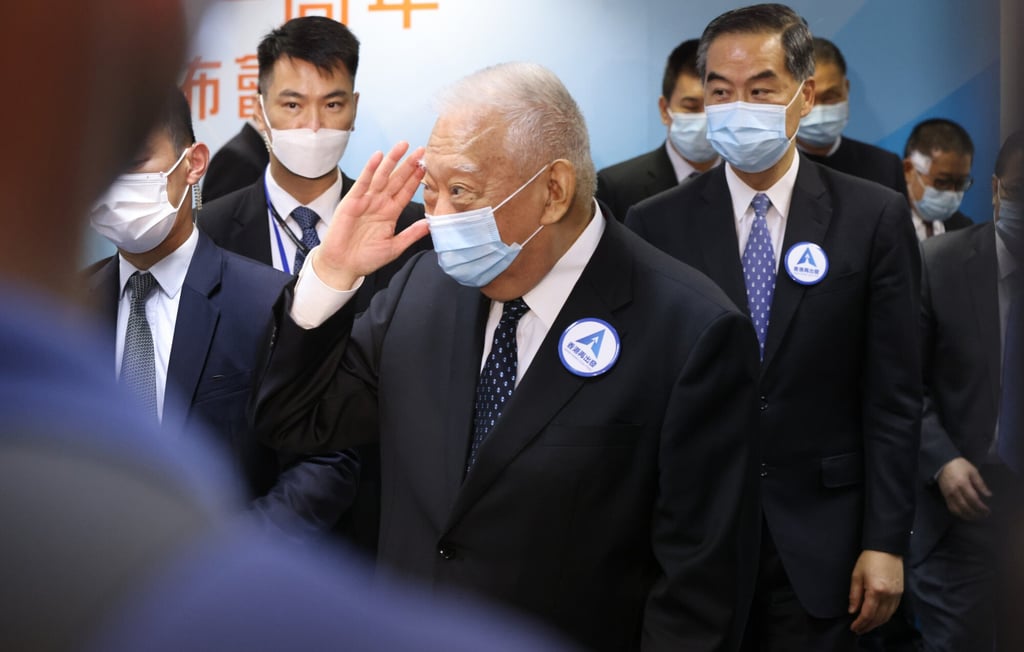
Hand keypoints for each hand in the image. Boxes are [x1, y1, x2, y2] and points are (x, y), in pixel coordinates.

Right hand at [313, 141, 428, 289]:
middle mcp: (379, 203)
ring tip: (403, 146)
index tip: (427, 166)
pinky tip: (379, 156)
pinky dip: (370, 169)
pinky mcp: (352, 201)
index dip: (416, 179)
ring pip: (382, 176)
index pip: (406, 192)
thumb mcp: (395, 247)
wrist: (343, 266)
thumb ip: (411, 234)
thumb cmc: (366, 258)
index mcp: (390, 213)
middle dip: (408, 165)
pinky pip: (363, 182)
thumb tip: (430, 224)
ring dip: (392, 160)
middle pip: (397, 180)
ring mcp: (366, 201)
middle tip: (421, 150)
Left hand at [848, 550, 902, 634]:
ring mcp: (897, 595)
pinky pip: (893, 611)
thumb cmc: (869, 559)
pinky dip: (884, 617)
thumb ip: (855, 595)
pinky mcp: (901, 593)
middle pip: (878, 618)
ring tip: (866, 627)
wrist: (887, 548)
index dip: (860, 623)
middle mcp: (888, 596)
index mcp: (876, 591)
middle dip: (867, 626)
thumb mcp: (856, 575)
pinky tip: (877, 618)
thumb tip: (852, 611)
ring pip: (887, 616)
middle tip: (858, 630)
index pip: (868, 614)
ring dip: (876, 624)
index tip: (853, 628)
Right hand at [937, 456, 991, 520]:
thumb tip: (988, 495)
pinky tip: (965, 515)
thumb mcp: (973, 471)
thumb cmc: (960, 465)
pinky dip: (959, 514)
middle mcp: (955, 491)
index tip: (988, 510)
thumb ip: (980, 484)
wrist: (943, 463)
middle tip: (984, 515)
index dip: (981, 507)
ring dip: (967, 516)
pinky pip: (951, 508)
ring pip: (958, 510)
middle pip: (966, 507)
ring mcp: (949, 495)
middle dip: (976, 513)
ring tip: (975, 517)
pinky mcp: (945, 496)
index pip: (973, 499)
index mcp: (963, 484)